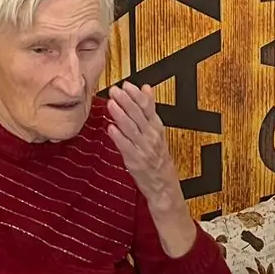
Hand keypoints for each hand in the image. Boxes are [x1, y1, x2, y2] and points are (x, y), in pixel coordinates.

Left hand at [108, 81, 198, 257]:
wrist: (164, 188)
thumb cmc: (158, 159)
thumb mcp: (157, 132)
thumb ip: (149, 111)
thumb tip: (146, 88)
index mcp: (157, 130)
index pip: (148, 109)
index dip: (137, 96)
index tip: (127, 85)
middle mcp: (152, 139)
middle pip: (139, 117)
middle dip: (126, 102)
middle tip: (115, 90)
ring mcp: (144, 150)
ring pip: (132, 130)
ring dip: (121, 116)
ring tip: (111, 104)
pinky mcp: (135, 162)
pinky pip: (126, 148)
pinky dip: (119, 138)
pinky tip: (111, 128)